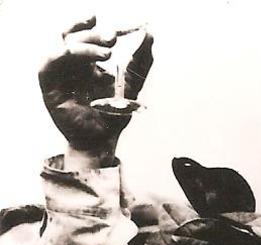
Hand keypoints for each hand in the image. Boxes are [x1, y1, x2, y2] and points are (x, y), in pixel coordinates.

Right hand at [38, 17, 152, 160]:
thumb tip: (150, 35)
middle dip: (94, 35)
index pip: (84, 34)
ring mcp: (58, 73)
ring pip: (65, 46)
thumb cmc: (112, 116)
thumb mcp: (131, 85)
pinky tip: (76, 54)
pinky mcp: (48, 84)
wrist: (101, 141)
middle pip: (76, 37)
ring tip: (107, 53)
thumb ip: (141, 62)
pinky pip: (50, 62)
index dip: (91, 25)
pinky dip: (64, 54)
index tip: (112, 27)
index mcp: (86, 61)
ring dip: (84, 44)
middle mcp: (71, 64)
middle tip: (113, 38)